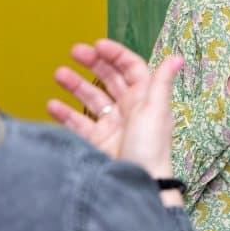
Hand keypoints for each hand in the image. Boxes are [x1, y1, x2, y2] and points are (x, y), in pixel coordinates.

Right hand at [48, 39, 182, 183]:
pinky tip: (52, 104)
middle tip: (74, 52)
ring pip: (91, 98)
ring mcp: (112, 125)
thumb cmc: (151, 149)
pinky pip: (78, 122)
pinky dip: (64, 113)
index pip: (131, 68)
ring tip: (59, 74)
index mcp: (146, 98)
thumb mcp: (156, 111)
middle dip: (93, 63)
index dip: (115, 54)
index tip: (97, 45)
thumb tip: (177, 58)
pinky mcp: (97, 142)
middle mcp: (129, 109)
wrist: (137, 185)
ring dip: (75, 85)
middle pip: (109, 79)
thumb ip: (162, 82)